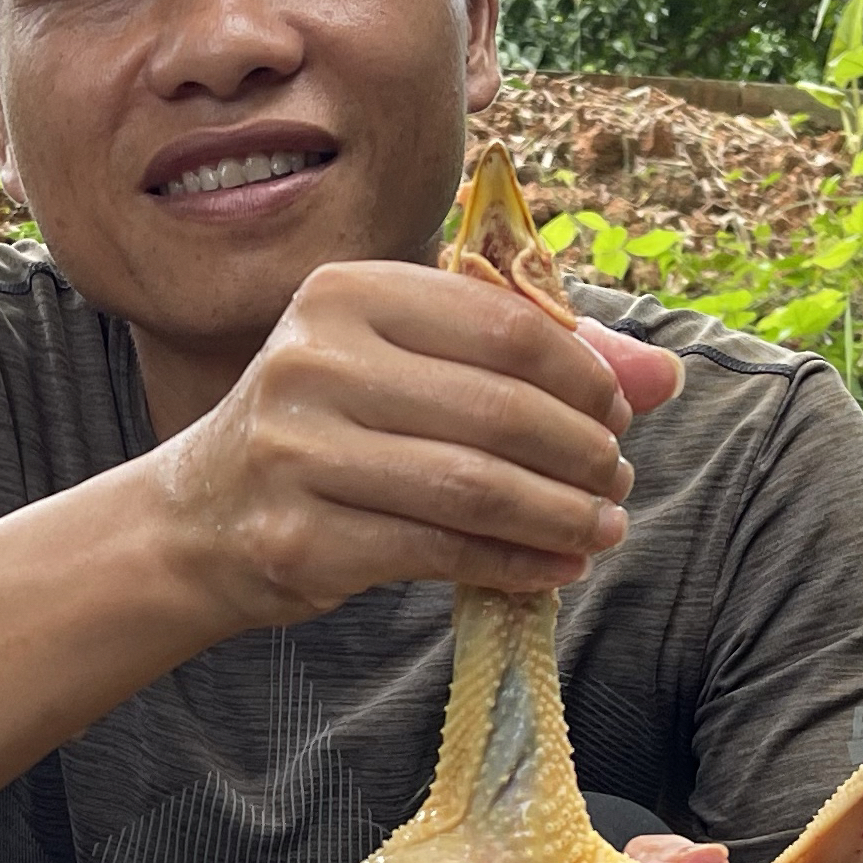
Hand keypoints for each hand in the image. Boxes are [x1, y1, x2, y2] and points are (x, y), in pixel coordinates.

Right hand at [153, 260, 685, 628]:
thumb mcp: (409, 366)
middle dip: (584, 452)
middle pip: (499, 409)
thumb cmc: (327, 430)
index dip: (584, 376)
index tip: (618, 414)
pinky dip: (514, 562)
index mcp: (346, 293)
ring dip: (561, 515)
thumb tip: (664, 374)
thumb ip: (531, 357)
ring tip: (601, 529)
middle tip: (617, 482)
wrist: (199, 520)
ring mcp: (298, 452)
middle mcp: (314, 360)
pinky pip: (440, 551)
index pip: (505, 325)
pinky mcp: (300, 537)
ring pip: (475, 485)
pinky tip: (551, 568)